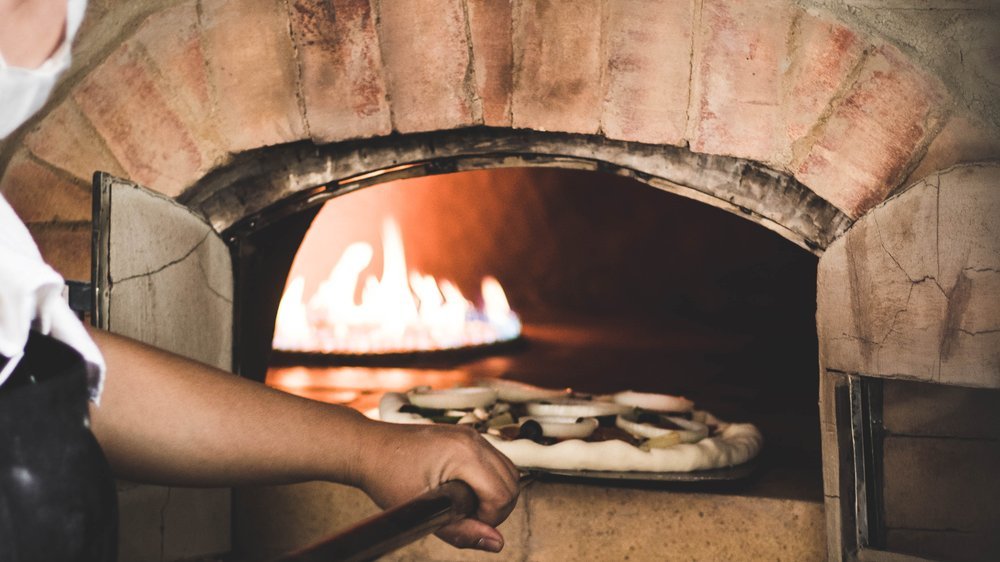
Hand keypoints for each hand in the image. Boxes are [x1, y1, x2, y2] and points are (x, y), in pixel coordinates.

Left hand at [355, 421, 519, 552]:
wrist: (368, 448)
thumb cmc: (387, 475)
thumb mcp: (423, 512)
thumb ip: (462, 530)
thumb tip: (496, 543)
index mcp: (464, 453)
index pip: (503, 494)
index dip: (489, 518)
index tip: (464, 523)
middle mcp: (473, 439)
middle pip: (512, 482)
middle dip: (496, 508)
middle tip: (465, 518)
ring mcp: (471, 435)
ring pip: (508, 471)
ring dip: (495, 495)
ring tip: (464, 506)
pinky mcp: (467, 437)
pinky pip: (494, 462)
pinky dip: (488, 481)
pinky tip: (464, 492)